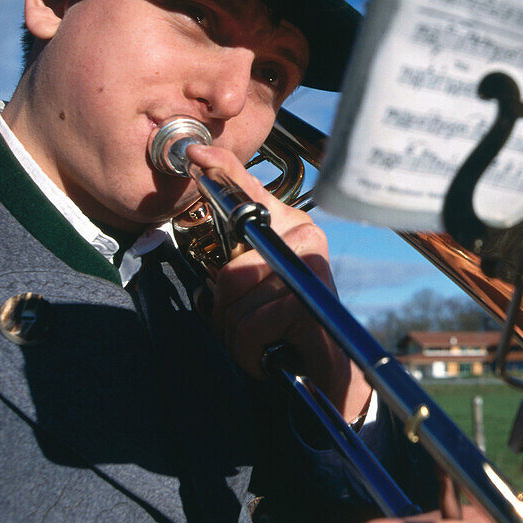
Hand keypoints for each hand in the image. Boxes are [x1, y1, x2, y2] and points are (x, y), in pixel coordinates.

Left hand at [185, 142, 371, 420]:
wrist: (326, 369)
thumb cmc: (284, 328)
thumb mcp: (255, 289)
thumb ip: (236, 264)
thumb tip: (210, 256)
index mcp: (288, 227)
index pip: (251, 192)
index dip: (223, 171)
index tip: (196, 154)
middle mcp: (303, 238)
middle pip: (231, 269)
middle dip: (226, 311)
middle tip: (247, 328)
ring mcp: (309, 267)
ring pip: (235, 301)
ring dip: (237, 338)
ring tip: (262, 344)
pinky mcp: (308, 302)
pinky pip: (250, 327)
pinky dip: (249, 353)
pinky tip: (268, 356)